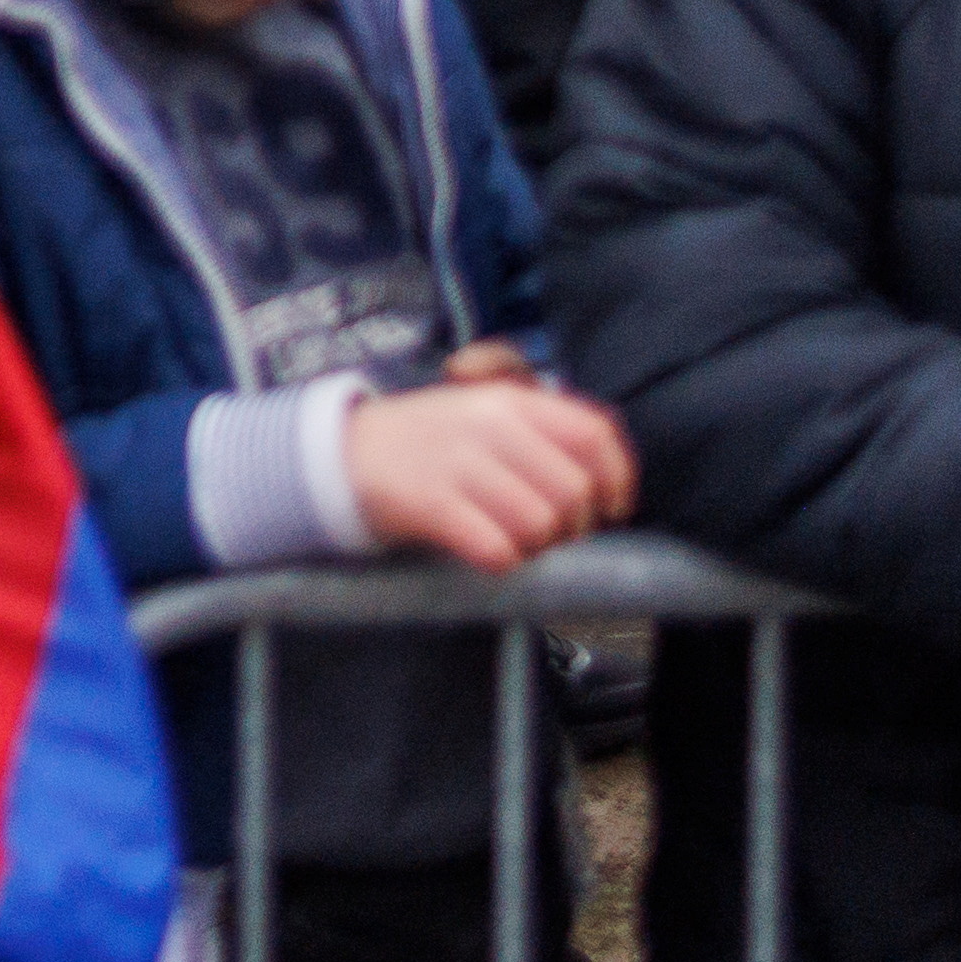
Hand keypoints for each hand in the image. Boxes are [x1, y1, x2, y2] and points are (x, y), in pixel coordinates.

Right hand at [340, 369, 641, 569]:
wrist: (342, 453)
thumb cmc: (429, 441)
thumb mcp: (485, 412)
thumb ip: (544, 431)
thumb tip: (607, 477)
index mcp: (510, 400)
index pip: (594, 434)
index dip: (618, 477)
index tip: (613, 507)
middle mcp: (489, 425)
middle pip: (574, 490)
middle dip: (574, 525)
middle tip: (551, 533)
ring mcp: (458, 463)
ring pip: (541, 524)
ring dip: (536, 546)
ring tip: (513, 540)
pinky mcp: (430, 503)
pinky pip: (497, 549)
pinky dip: (502, 561)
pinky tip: (484, 550)